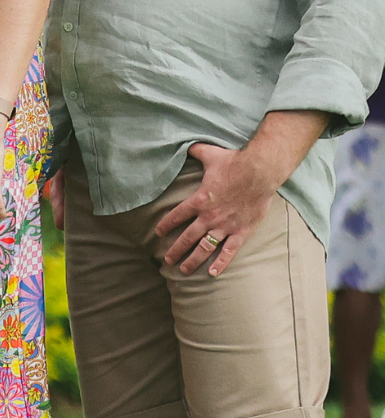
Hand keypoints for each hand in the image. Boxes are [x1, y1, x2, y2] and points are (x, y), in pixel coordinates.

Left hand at [157, 140, 280, 276]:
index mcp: (199, 200)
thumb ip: (195, 152)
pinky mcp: (242, 231)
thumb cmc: (234, 163)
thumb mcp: (210, 155)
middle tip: (167, 260)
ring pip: (205, 247)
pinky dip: (221, 262)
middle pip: (187, 237)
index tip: (158, 233)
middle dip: (175, 250)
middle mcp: (209, 216)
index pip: (176, 216)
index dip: (166, 225)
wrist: (260, 172)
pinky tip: (212, 273)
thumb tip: (186, 144)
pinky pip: (230, 250)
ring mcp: (226, 225)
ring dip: (193, 260)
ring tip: (184, 270)